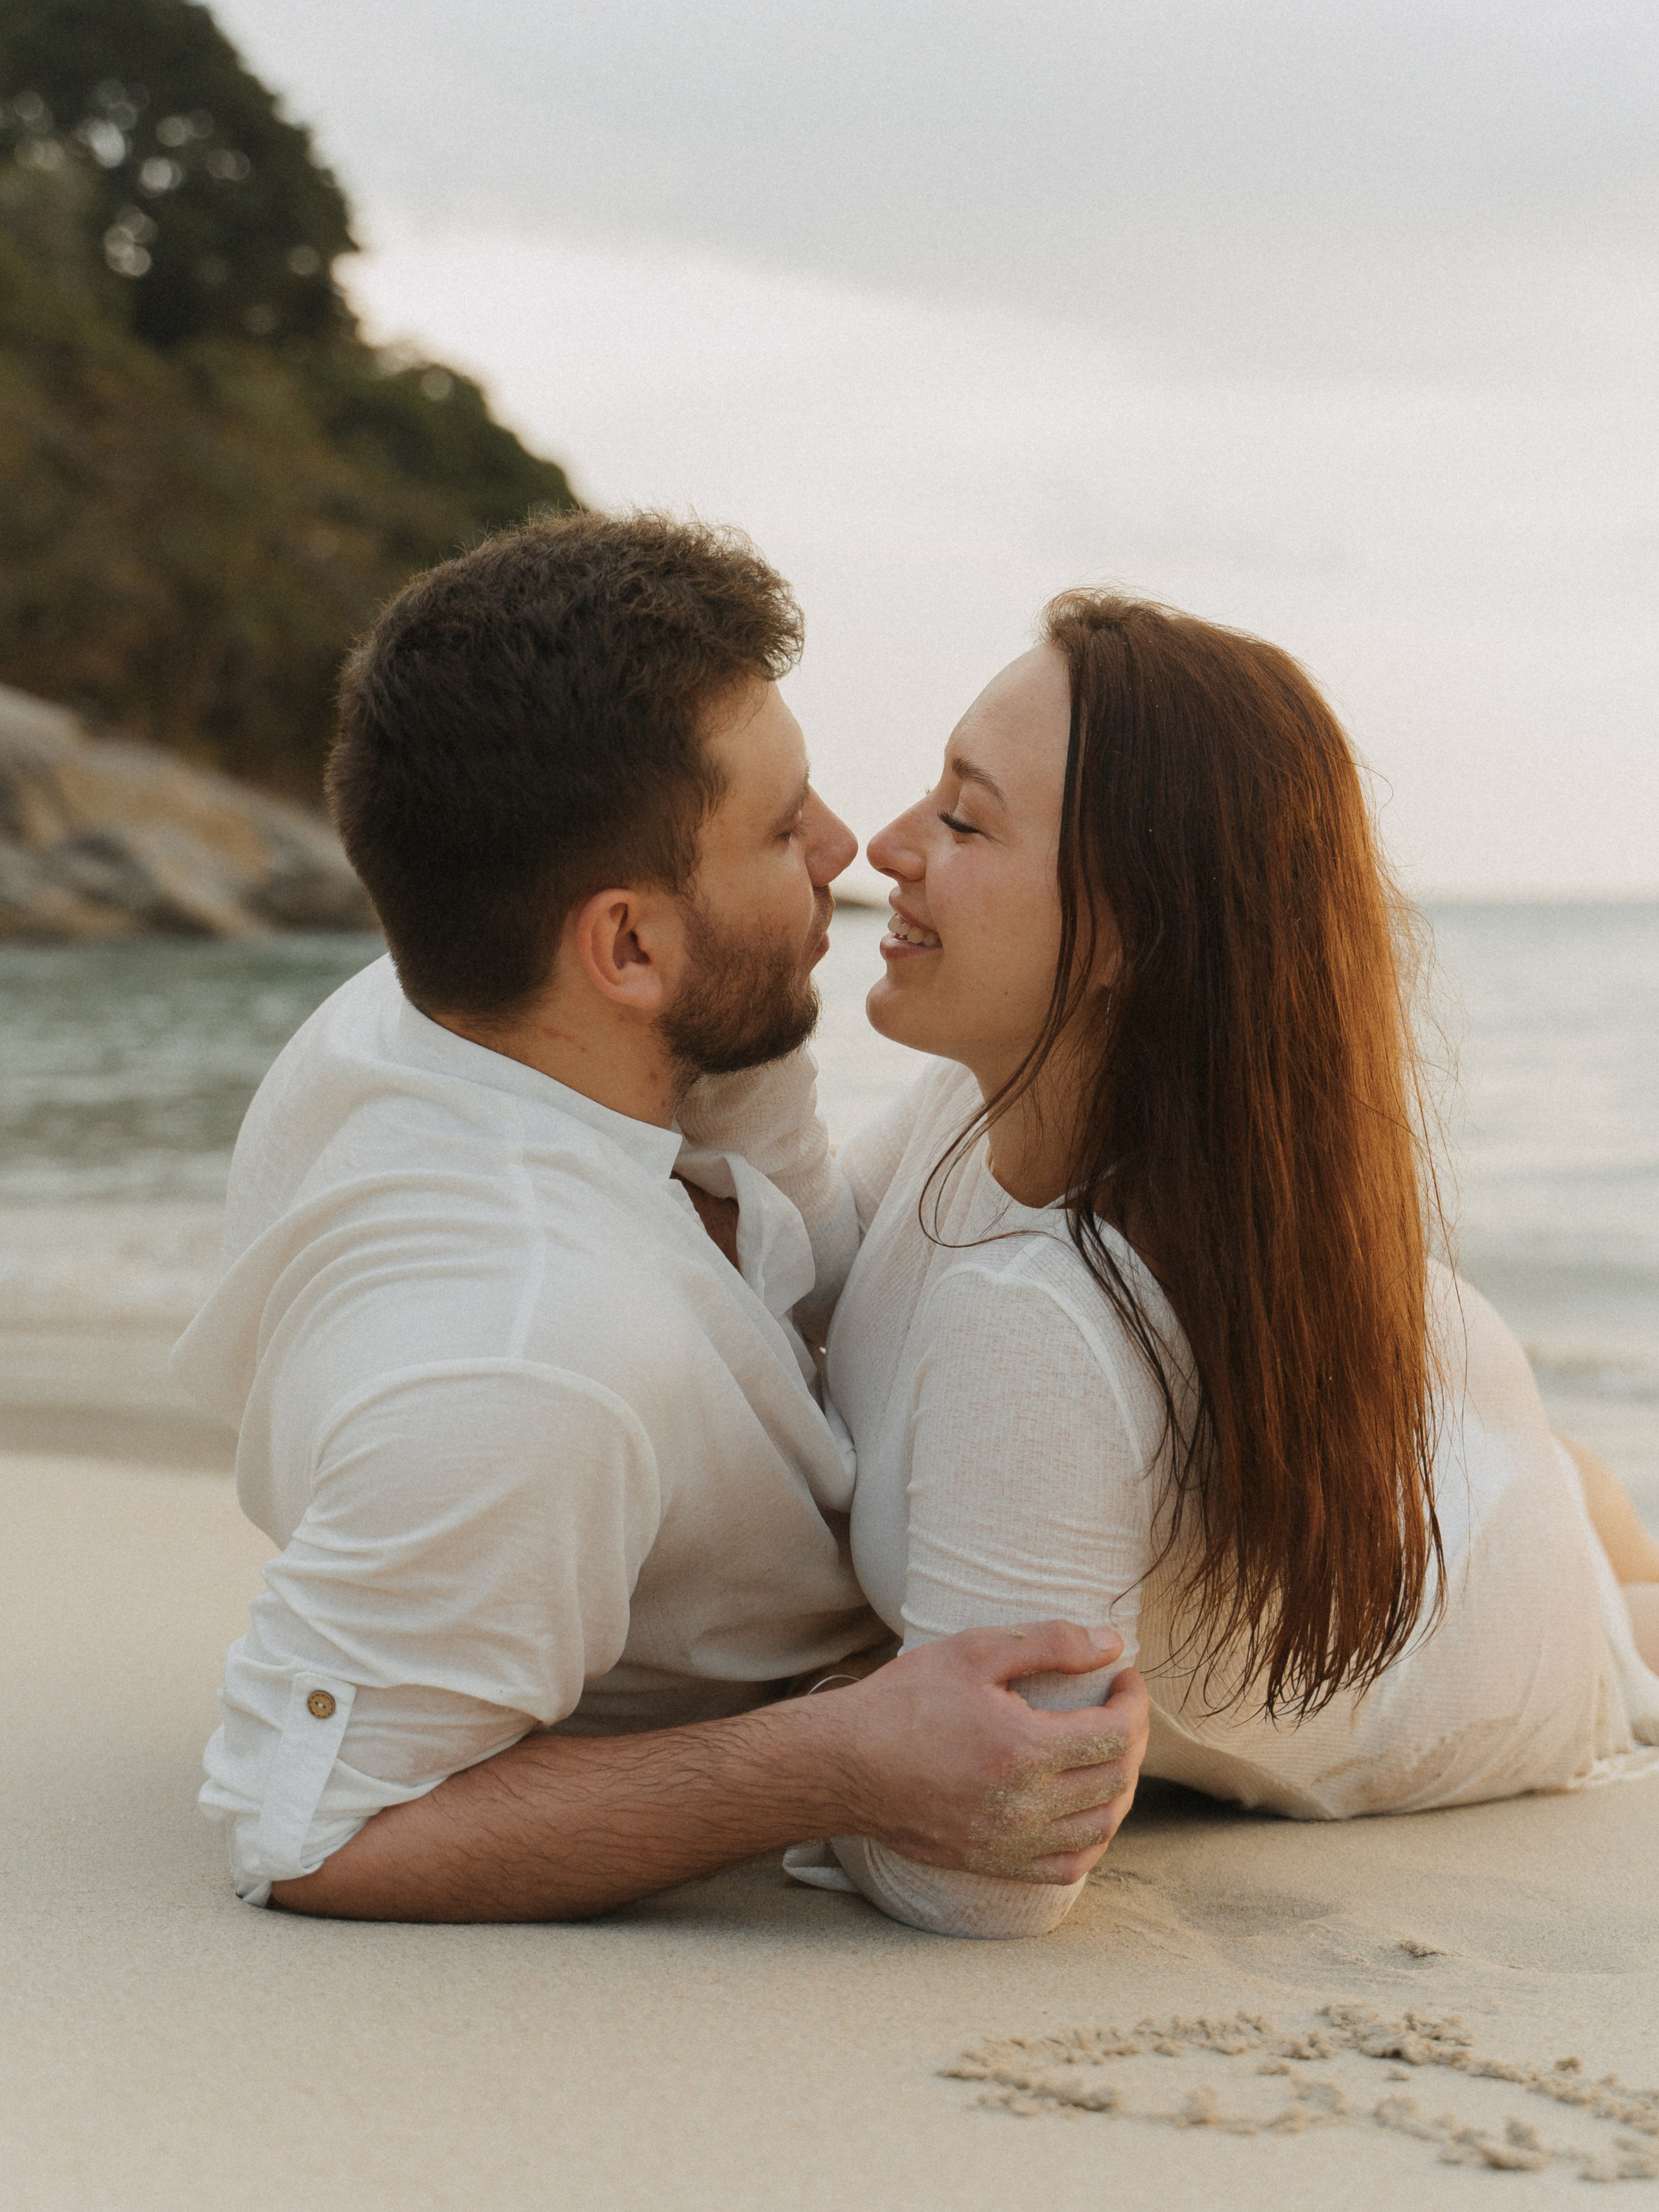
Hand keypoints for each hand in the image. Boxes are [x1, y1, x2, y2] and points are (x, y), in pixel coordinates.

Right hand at [821, 1620, 1148, 1884]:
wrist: (845, 1765)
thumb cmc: (905, 1701)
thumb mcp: (974, 1651)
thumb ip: (1049, 1642)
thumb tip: (1111, 1644)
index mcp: (1026, 1749)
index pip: (1117, 1733)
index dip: (1135, 1703)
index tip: (1126, 1679)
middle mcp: (1027, 1805)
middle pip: (1117, 1779)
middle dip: (1134, 1739)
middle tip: (1120, 1708)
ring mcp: (1012, 1842)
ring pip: (1101, 1826)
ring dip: (1121, 1787)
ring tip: (1109, 1753)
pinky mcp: (995, 1864)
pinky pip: (1069, 1866)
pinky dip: (1093, 1839)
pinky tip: (1089, 1810)